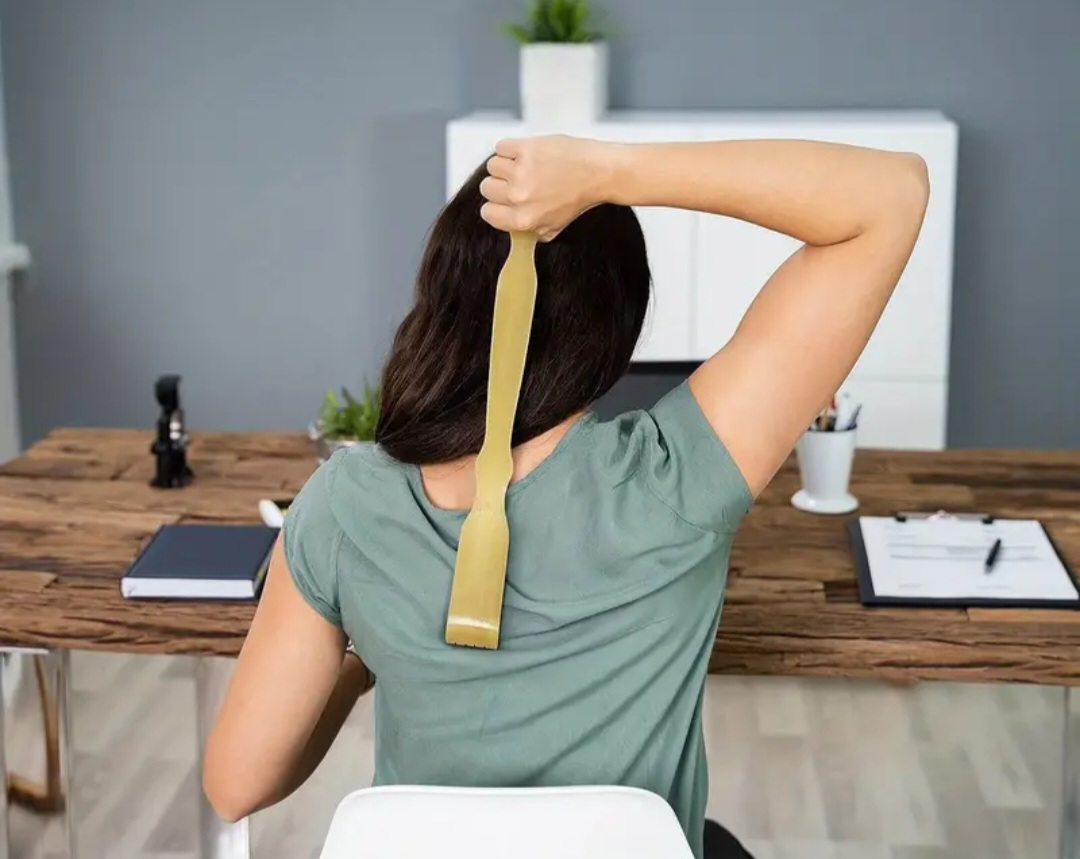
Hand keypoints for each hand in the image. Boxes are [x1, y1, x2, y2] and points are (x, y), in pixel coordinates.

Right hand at [479, 135, 614, 240]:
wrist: (598, 172)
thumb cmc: (579, 196)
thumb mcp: (554, 227)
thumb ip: (530, 232)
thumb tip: (511, 226)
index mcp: (523, 219)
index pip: (487, 213)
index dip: (495, 205)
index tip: (502, 200)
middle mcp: (519, 197)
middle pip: (487, 188)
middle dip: (500, 184)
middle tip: (517, 181)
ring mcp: (521, 171)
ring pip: (492, 166)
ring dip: (505, 165)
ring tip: (524, 166)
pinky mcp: (526, 148)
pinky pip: (501, 147)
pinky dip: (510, 148)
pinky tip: (525, 154)